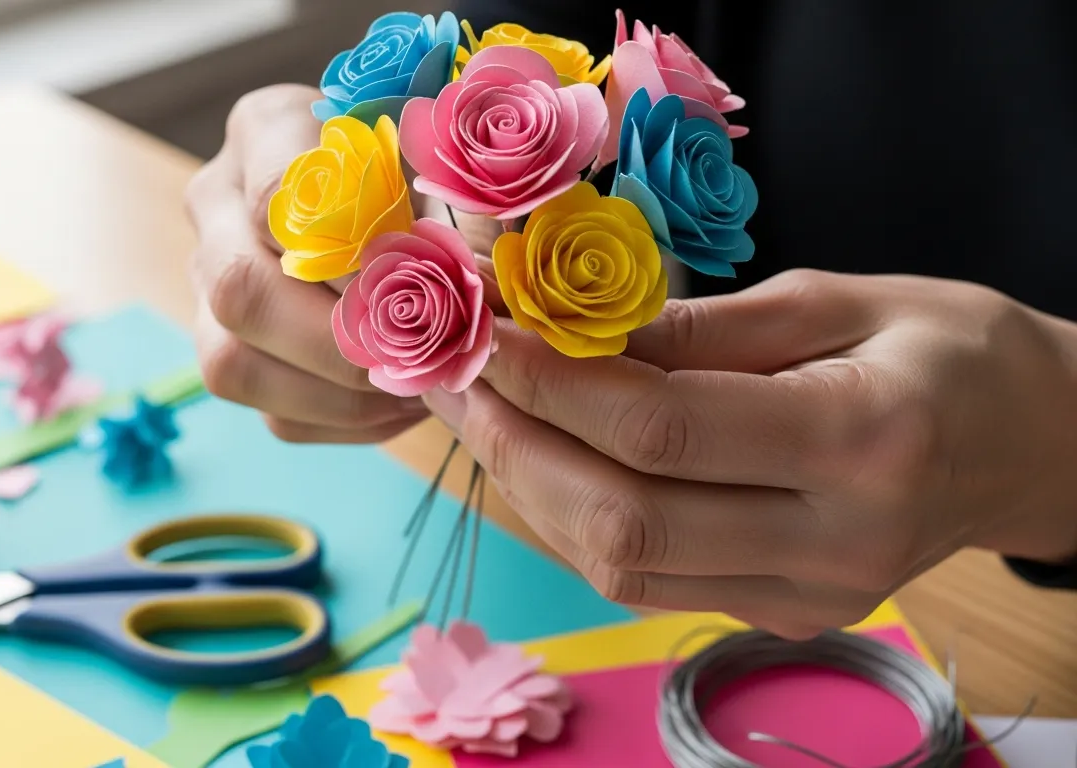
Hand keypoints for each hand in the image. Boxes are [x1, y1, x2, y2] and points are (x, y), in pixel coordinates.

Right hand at [185, 85, 426, 441]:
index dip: (350, 250)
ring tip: (420, 388)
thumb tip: (472, 286)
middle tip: (422, 355)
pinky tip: (404, 402)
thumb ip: (458, 208)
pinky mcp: (229, 352)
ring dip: (338, 394)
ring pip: (234, 363)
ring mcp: (206, 285)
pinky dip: (345, 420)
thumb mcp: (449, 164)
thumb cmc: (430, 170)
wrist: (403, 198)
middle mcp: (216, 204)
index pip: (278, 191)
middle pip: (240, 289)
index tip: (417, 278)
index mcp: (266, 129)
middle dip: (339, 339)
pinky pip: (271, 411)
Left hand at [424, 269, 1076, 637]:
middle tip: (455, 383)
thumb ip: (712, 324)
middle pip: (623, 520)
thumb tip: (582, 331)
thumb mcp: (846, 296)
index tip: (483, 338)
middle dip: (517, 447)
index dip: (553, 385)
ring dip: (530, 492)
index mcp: (861, 439)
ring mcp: (807, 595)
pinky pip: (645, 582)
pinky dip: (575, 524)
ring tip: (481, 417)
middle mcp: (833, 541)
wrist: (1033, 448)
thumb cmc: (951, 352)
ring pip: (620, 567)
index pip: (662, 429)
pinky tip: (543, 464)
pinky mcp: (783, 615)